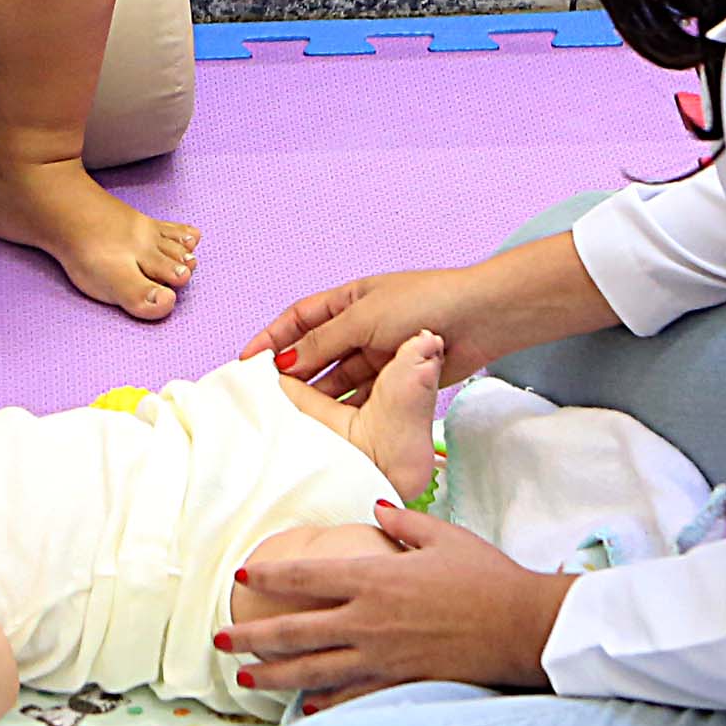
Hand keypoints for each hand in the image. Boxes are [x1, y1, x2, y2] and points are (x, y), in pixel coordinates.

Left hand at [223, 504, 569, 707]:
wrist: (521, 626)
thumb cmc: (486, 576)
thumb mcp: (443, 536)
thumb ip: (403, 524)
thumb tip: (376, 511)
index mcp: (374, 578)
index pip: (307, 576)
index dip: (270, 578)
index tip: (243, 579)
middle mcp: (367, 619)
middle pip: (295, 631)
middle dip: (252, 637)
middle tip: (219, 642)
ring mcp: (381, 656)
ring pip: (313, 669)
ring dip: (273, 675)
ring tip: (243, 678)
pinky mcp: (399, 681)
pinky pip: (351, 694)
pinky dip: (324, 700)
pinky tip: (304, 706)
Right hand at [249, 264, 531, 399]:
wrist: (480, 318)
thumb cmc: (422, 304)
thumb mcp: (362, 320)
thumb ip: (322, 343)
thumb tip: (285, 363)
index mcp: (349, 300)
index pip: (299, 318)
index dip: (271, 338)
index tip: (246, 362)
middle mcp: (361, 325)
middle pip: (317, 351)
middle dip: (292, 372)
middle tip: (266, 397)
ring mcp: (380, 351)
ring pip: (339, 376)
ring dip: (318, 394)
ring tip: (292, 416)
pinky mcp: (398, 376)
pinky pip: (364, 394)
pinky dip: (347, 407)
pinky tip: (330, 426)